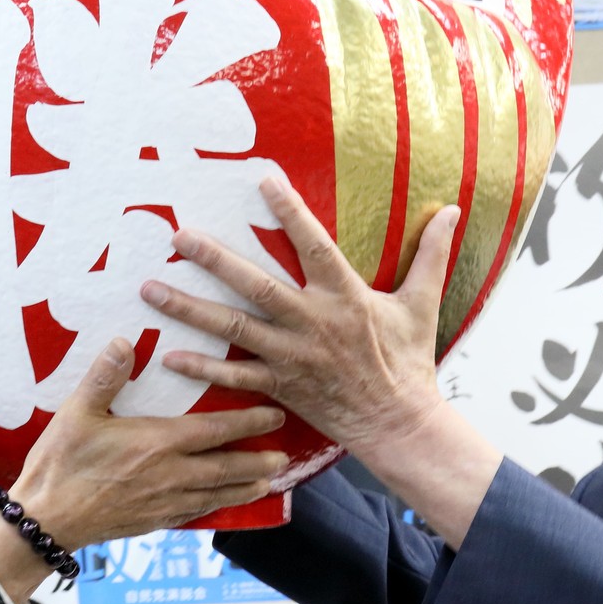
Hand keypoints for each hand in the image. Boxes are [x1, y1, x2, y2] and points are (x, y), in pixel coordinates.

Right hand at [14, 338, 287, 545]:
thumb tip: (124, 341)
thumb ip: (104, 377)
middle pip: (226, 468)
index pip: (214, 430)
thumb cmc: (59, 465)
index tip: (275, 414)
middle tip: (284, 456)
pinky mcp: (152, 523)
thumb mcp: (75, 413)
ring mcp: (163, 503)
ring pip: (216, 495)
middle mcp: (169, 475)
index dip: (247, 422)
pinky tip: (222, 505)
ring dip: (245, 488)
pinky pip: (194, 513)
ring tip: (269, 482)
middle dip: (257, 461)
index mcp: (156, 444)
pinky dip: (215, 507)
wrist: (45, 521)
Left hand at [141, 176, 458, 461]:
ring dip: (189, 309)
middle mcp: (313, 322)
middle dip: (214, 259)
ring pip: (233, 327)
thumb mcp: (422, 304)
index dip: (289, 212)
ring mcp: (292, 356)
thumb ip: (431, 255)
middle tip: (178, 236)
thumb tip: (451, 211)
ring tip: (151, 289)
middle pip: (256, 284)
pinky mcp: (280, 385)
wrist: (400, 423)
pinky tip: (169, 355)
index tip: (262, 180)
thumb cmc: (409, 362)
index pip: (313, 244)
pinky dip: (202, 368)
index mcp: (346, 296)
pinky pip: (234, 375)